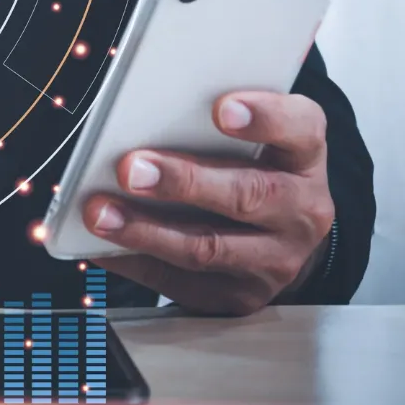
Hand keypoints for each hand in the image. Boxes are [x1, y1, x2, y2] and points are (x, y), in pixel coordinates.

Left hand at [82, 91, 335, 314]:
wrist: (282, 238)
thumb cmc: (256, 170)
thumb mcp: (256, 139)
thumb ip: (213, 123)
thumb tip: (142, 113)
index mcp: (304, 157)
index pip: (300, 129)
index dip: (264, 118)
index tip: (221, 109)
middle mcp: (300, 210)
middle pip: (247, 195)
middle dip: (183, 181)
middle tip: (131, 168)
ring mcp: (275, 260)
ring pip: (208, 247)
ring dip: (145, 230)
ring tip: (101, 212)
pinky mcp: (241, 295)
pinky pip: (181, 282)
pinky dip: (135, 261)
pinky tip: (102, 246)